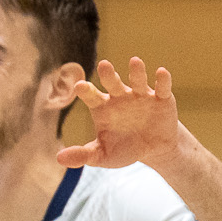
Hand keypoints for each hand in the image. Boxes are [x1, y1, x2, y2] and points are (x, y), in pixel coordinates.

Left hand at [57, 58, 187, 171]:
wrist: (153, 150)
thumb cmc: (124, 149)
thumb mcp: (102, 155)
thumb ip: (83, 155)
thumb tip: (58, 158)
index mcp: (103, 108)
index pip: (92, 96)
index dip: (86, 91)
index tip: (79, 86)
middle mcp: (121, 97)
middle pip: (113, 83)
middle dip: (109, 74)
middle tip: (104, 65)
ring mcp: (141, 96)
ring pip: (137, 81)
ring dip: (137, 72)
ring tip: (135, 62)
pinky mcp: (162, 98)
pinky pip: (162, 87)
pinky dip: (163, 80)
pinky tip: (161, 72)